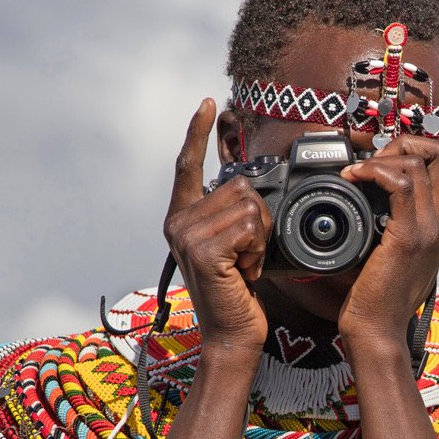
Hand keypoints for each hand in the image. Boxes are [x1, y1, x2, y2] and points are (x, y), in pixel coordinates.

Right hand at [163, 99, 272, 356]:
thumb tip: (248, 188)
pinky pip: (250, 226)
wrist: (232, 334)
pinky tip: (245, 271)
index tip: (207, 103)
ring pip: (249, 205)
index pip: (188, 164)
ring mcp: (187, 236)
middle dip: (259, 218)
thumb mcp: (234, 246)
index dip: (197, 132)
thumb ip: (232, 215)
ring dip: (260, 238)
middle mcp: (178, 223)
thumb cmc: (237, 293)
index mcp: (182, 217)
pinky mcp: (203, 251)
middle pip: (238, 185)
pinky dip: (258, 249)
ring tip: (245, 265)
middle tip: (248, 254)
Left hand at [336, 135, 438, 347]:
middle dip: (408, 143)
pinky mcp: (408, 236)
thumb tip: (373, 195)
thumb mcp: (395, 252)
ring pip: (421, 161)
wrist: (379, 329)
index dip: (422, 151)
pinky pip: (400, 182)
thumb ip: (396, 223)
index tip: (387, 163)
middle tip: (375, 161)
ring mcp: (431, 229)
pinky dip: (373, 170)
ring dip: (384, 156)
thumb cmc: (379, 296)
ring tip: (359, 172)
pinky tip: (353, 179)